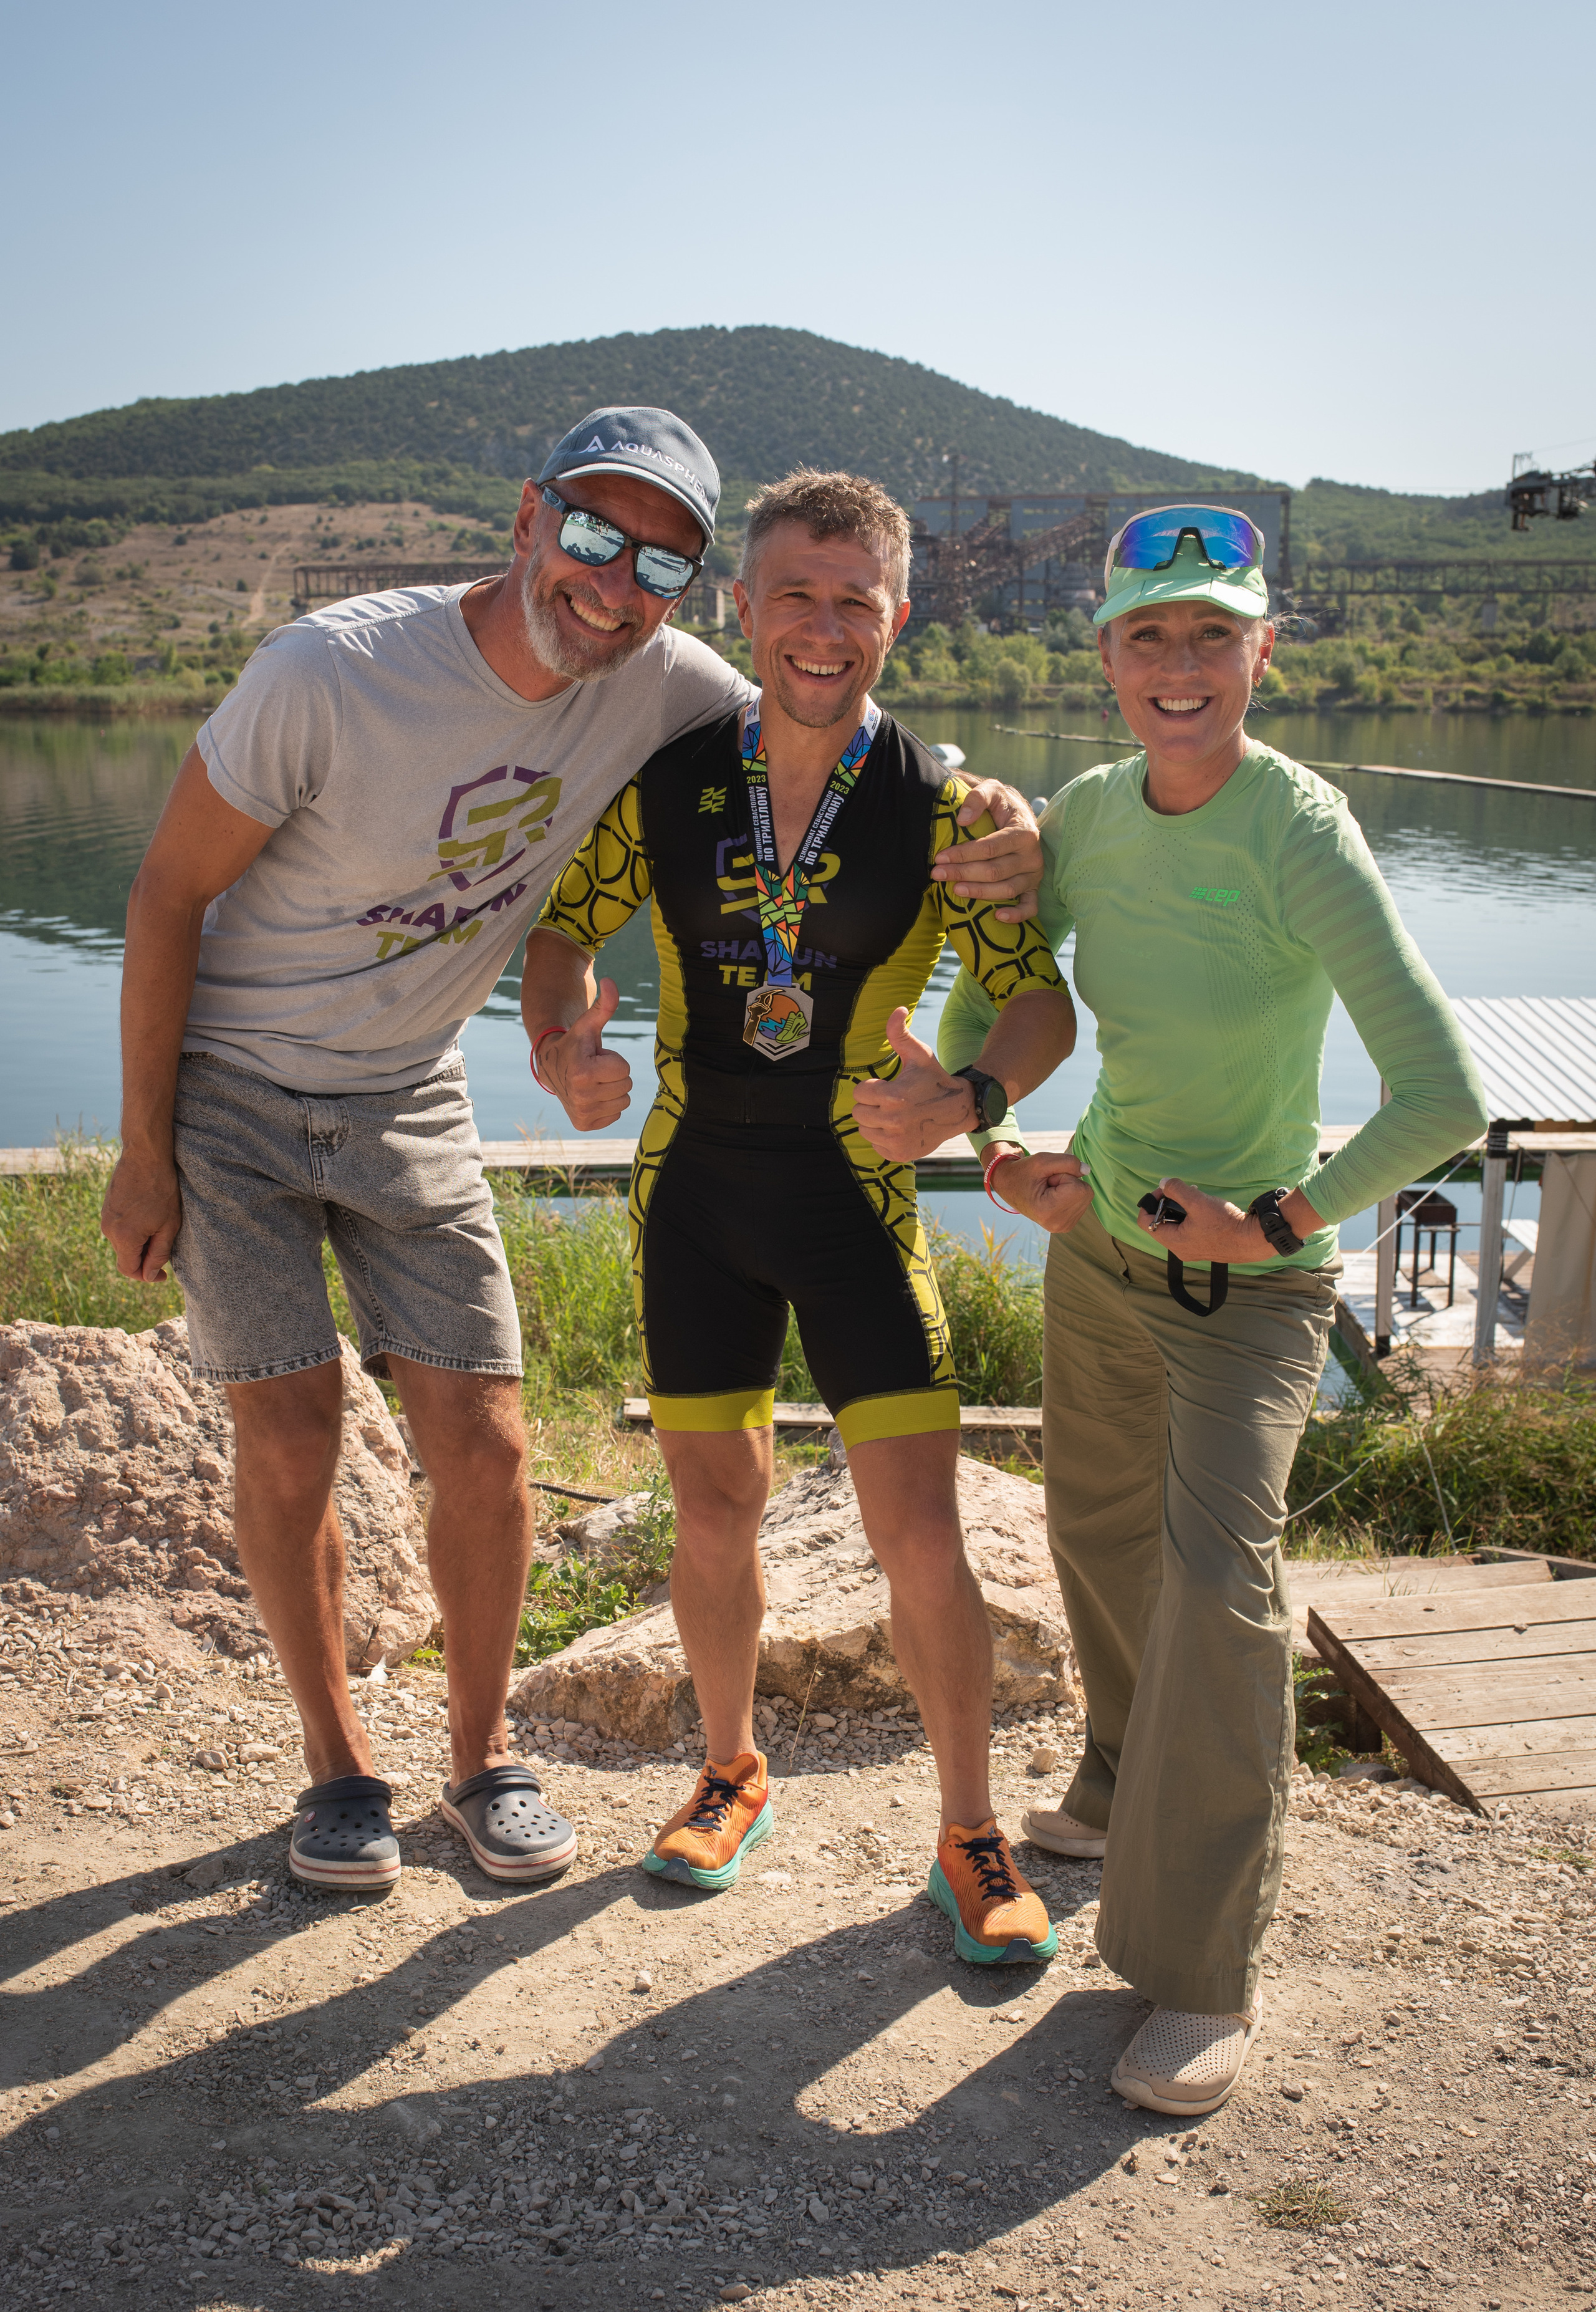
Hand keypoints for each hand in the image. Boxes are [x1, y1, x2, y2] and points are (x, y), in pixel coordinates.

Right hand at [101, 1154, 182, 1281]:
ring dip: (140, 1242)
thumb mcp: (168, 1226)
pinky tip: (149, 1215)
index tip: (163, 1275)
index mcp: (123, 1237)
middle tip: (166, 1247)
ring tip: (159, 1226)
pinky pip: (119, 1227)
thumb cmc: (162, 1190)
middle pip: (125, 1256)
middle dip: (145, 1258)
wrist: (145, 1156)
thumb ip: (158, 1254)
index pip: (129, 1270)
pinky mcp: (107, 1206)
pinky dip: (133, 1230)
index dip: (146, 1277)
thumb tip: (149, 1275)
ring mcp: (105, 1216)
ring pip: (123, 1241)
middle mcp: (108, 1229)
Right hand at [539, 978, 631, 1130]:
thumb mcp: (589, 1024)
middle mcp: (581, 1097)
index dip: (613, 1059)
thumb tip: (611, 981)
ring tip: (593, 1081)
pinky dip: (607, 1105)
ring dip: (612, 1090)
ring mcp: (582, 1113)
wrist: (551, 1067)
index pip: (625, 1069)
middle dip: (614, 1074)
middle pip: (627, 1086)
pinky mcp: (584, 1124)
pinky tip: (591, 1095)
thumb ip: (604, 1005)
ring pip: (623, 1101)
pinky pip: (616, 1115)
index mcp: (583, 1073)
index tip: (595, 1057)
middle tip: (594, 1069)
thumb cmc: (575, 1043)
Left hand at [852, 1007, 977, 1160]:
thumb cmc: (934, 1079)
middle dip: (870, 1105)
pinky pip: (876, 1146)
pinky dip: (884, 1139)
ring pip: (865, 1130)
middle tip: (890, 1101)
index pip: (859, 1093)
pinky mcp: (900, 1154)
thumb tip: (897, 1009)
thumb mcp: (919, 1054)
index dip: (872, 1087)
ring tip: (895, 1114)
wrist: (959, 1109)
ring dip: (875, 1122)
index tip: (887, 1086)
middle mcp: (893, 1121)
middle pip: (858, 1113)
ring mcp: (896, 1140)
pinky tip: (900, 1129)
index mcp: (893, 1096)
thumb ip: (900, 1033)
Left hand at [929, 779, 1042, 920]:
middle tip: (937, 874)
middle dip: (963, 873)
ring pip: (1007, 890)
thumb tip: (963, 820)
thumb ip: (978, 798)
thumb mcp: (992, 790)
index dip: (963, 854)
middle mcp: (1032, 856)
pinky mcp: (1034, 887)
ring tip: (955, 890)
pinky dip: (1017, 915)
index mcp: (1024, 832)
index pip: (989, 848)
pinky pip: (1030, 906)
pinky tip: (997, 916)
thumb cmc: (1001, 805)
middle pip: (994, 871)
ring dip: (979, 893)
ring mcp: (1034, 874)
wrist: (1019, 814)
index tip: (940, 858)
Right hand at [990, 1150, 1094, 1234]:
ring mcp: (1063, 1227)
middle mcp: (1058, 1225)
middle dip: (1069, 1182)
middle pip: (1086, 1193)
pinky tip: (1053, 1197)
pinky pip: (1082, 1202)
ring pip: (1085, 1197)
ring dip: (1070, 1188)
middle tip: (1048, 1184)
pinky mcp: (1067, 1225)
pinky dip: (1070, 1195)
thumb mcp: (1042, 1160)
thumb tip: (1087, 1170)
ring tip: (1049, 1190)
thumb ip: (1068, 1162)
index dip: (1065, 1176)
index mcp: (1049, 1212)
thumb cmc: (1024, 1172)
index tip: (1047, 1180)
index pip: (1079, 1188)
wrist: (1009, 1186)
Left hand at [1134, 1176, 1261, 1263]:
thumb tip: (1163, 1183)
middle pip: (1160, 1223)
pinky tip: (1205, 1207)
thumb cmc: (1225, 1223)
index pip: (1145, 1223)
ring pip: (1176, 1226)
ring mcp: (1192, 1250)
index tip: (1164, 1190)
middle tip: (1183, 1191)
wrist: (1252, 1239)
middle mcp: (1180, 1249)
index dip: (1150, 1203)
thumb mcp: (1198, 1201)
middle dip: (1168, 1204)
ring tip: (1196, 1196)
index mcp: (1173, 1241)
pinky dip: (1192, 1217)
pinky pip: (1189, 1230)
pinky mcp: (1204, 1247)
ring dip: (1181, 1209)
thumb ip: (1177, 1190)